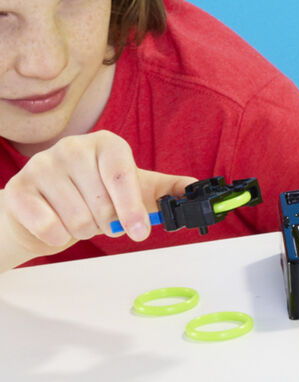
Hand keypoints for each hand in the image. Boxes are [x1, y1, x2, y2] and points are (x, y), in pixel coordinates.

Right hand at [0, 130, 196, 269]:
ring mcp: (42, 165)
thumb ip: (169, 189)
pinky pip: (47, 226)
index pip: (122, 176)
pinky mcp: (19, 189)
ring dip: (84, 230)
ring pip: (76, 218)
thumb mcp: (137, 189)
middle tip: (104, 219)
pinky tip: (57, 225)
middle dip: (108, 223)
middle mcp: (73, 147)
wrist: (46, 204)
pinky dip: (58, 236)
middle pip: (101, 204)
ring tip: (82, 219)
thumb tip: (197, 190)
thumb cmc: (96, 194)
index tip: (140, 232)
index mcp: (106, 144)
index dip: (132, 208)